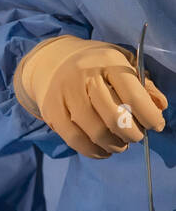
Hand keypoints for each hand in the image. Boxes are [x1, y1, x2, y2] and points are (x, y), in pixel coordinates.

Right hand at [15, 35, 167, 158]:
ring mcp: (64, 93)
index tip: (155, 125)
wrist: (52, 60)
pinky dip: (93, 151)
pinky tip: (102, 149)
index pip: (133, 96)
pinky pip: (75, 139)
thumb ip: (144, 85)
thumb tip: (160, 106)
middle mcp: (84, 76)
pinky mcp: (51, 110)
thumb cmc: (97, 66)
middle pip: (114, 118)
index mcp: (107, 62)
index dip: (150, 117)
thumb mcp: (124, 64)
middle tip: (135, 136)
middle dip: (132, 135)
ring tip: (119, 143)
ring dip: (114, 145)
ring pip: (96, 132)